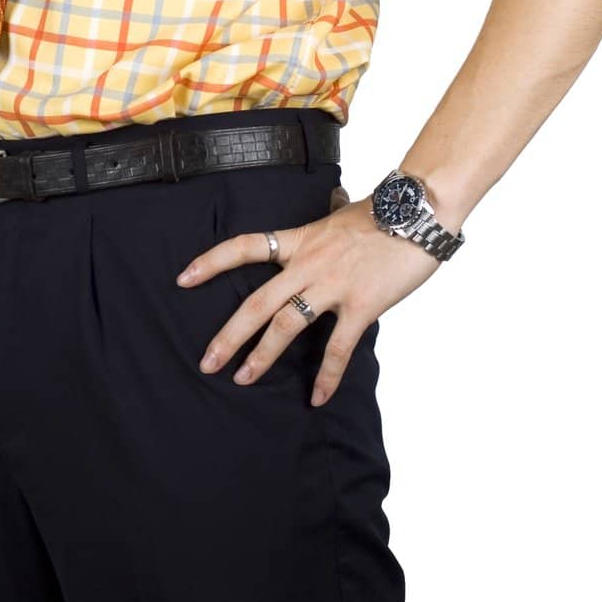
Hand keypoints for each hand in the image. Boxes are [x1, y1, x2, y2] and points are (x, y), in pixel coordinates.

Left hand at [176, 188, 441, 405]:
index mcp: (299, 239)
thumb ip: (326, 223)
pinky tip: (317, 397)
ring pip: (286, 325)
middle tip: (206, 362)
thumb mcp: (339, 214)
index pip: (245, 247)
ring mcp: (333, 285)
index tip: (183, 278)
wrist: (418, 211)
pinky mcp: (362, 305)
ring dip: (262, 356)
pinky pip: (338, 347)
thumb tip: (329, 204)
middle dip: (229, 335)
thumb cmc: (382, 213)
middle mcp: (308, 263)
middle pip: (257, 301)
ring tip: (242, 379)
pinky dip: (327, 376)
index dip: (211, 261)